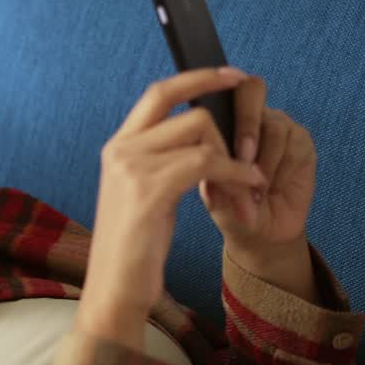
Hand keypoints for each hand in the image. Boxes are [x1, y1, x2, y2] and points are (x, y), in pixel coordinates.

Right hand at [79, 68, 266, 346]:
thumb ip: (161, 160)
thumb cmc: (134, 248)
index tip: (232, 76)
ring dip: (236, 161)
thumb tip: (200, 135)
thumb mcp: (145, 194)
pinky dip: (235, 175)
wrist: (114, 289)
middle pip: (188, 112)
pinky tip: (247, 192)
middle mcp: (120, 150)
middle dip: (229, 131)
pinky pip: (206, 164)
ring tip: (250, 189)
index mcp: (118, 146)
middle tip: (250, 160)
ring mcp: (131, 169)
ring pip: (202, 135)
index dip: (198, 79)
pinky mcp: (148, 191)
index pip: (160, 93)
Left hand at [199, 72, 316, 258]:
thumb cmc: (227, 206)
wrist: (258, 232)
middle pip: (252, 90)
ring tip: (254, 190)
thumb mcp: (208, 187)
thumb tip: (203, 147)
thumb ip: (205, 164)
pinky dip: (278, 170)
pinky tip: (270, 189)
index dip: (218, 91)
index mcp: (222, 118)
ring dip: (262, 161)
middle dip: (246, 123)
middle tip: (242, 155)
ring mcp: (279, 126)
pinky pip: (292, 146)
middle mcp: (252, 115)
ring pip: (273, 126)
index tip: (209, 114)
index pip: (220, 88)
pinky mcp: (301, 142)